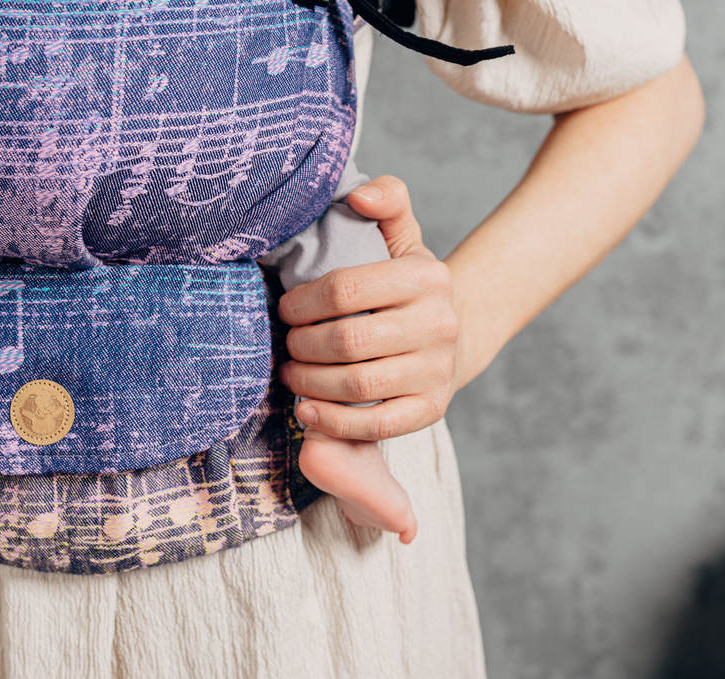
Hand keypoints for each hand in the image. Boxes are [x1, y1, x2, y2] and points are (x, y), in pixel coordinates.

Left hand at [277, 176, 459, 440]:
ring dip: (310, 382)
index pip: (345, 290)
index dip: (302, 303)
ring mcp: (438, 370)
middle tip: (285, 344)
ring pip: (358, 385)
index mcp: (427, 277)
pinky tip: (307, 411)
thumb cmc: (404, 284)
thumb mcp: (400, 237)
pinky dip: (335, 422)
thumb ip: (386, 201)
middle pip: (348, 341)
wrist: (451, 332)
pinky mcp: (432, 409)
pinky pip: (378, 424)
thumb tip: (359, 195)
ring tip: (290, 373)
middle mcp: (440, 324)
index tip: (286, 309)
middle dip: (302, 345)